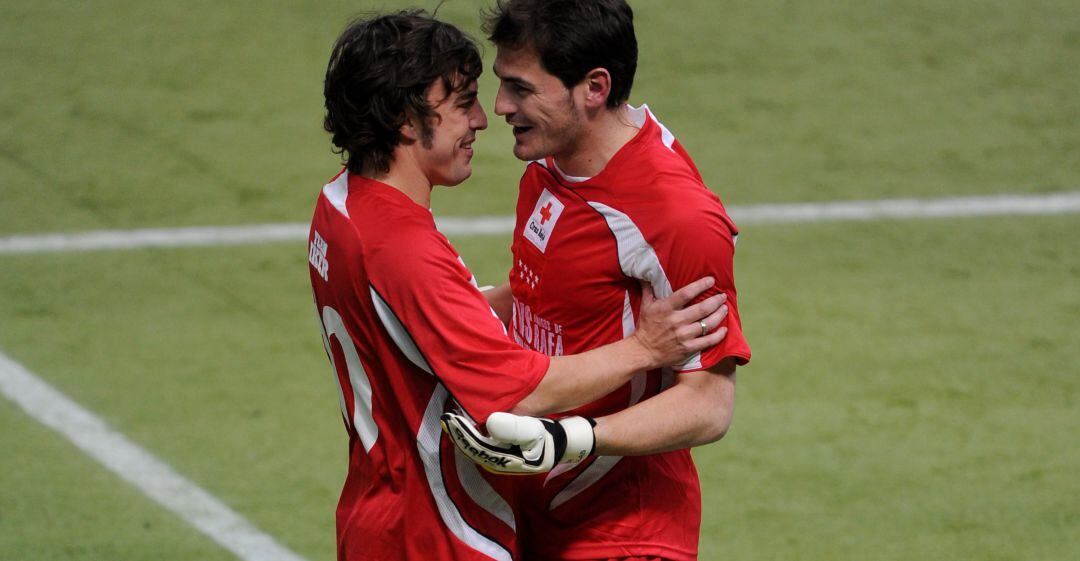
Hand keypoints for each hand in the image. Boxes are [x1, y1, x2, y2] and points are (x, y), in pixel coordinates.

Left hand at [441, 411, 594, 473]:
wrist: (561, 444)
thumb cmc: (547, 437)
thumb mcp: (533, 430)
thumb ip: (513, 428)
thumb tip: (490, 423)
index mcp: (504, 460)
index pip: (475, 446)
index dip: (461, 432)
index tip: (450, 418)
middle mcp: (497, 463)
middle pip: (470, 449)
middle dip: (457, 433)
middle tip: (446, 416)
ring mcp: (497, 460)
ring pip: (472, 448)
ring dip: (461, 434)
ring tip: (451, 418)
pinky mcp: (498, 454)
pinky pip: (478, 445)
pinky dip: (469, 434)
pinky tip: (464, 423)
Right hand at [631, 277, 728, 367]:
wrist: (642, 351)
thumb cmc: (645, 327)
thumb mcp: (645, 306)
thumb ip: (648, 289)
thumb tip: (646, 274)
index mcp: (666, 308)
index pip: (686, 293)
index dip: (701, 285)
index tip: (711, 281)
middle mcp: (676, 321)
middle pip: (702, 308)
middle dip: (716, 301)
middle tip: (722, 296)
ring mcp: (683, 336)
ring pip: (708, 324)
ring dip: (719, 315)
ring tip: (725, 309)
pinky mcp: (688, 348)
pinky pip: (708, 341)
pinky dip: (718, 335)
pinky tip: (724, 329)